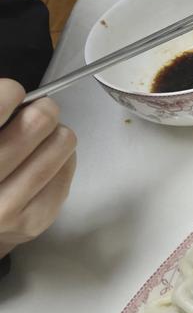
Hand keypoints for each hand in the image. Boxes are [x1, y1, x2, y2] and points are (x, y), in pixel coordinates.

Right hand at [0, 80, 76, 258]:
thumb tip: (18, 94)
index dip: (9, 93)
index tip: (13, 92)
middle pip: (36, 122)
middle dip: (43, 110)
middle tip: (41, 110)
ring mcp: (6, 206)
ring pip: (60, 145)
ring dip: (58, 133)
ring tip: (47, 135)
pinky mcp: (33, 220)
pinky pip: (67, 170)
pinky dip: (63, 157)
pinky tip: (49, 159)